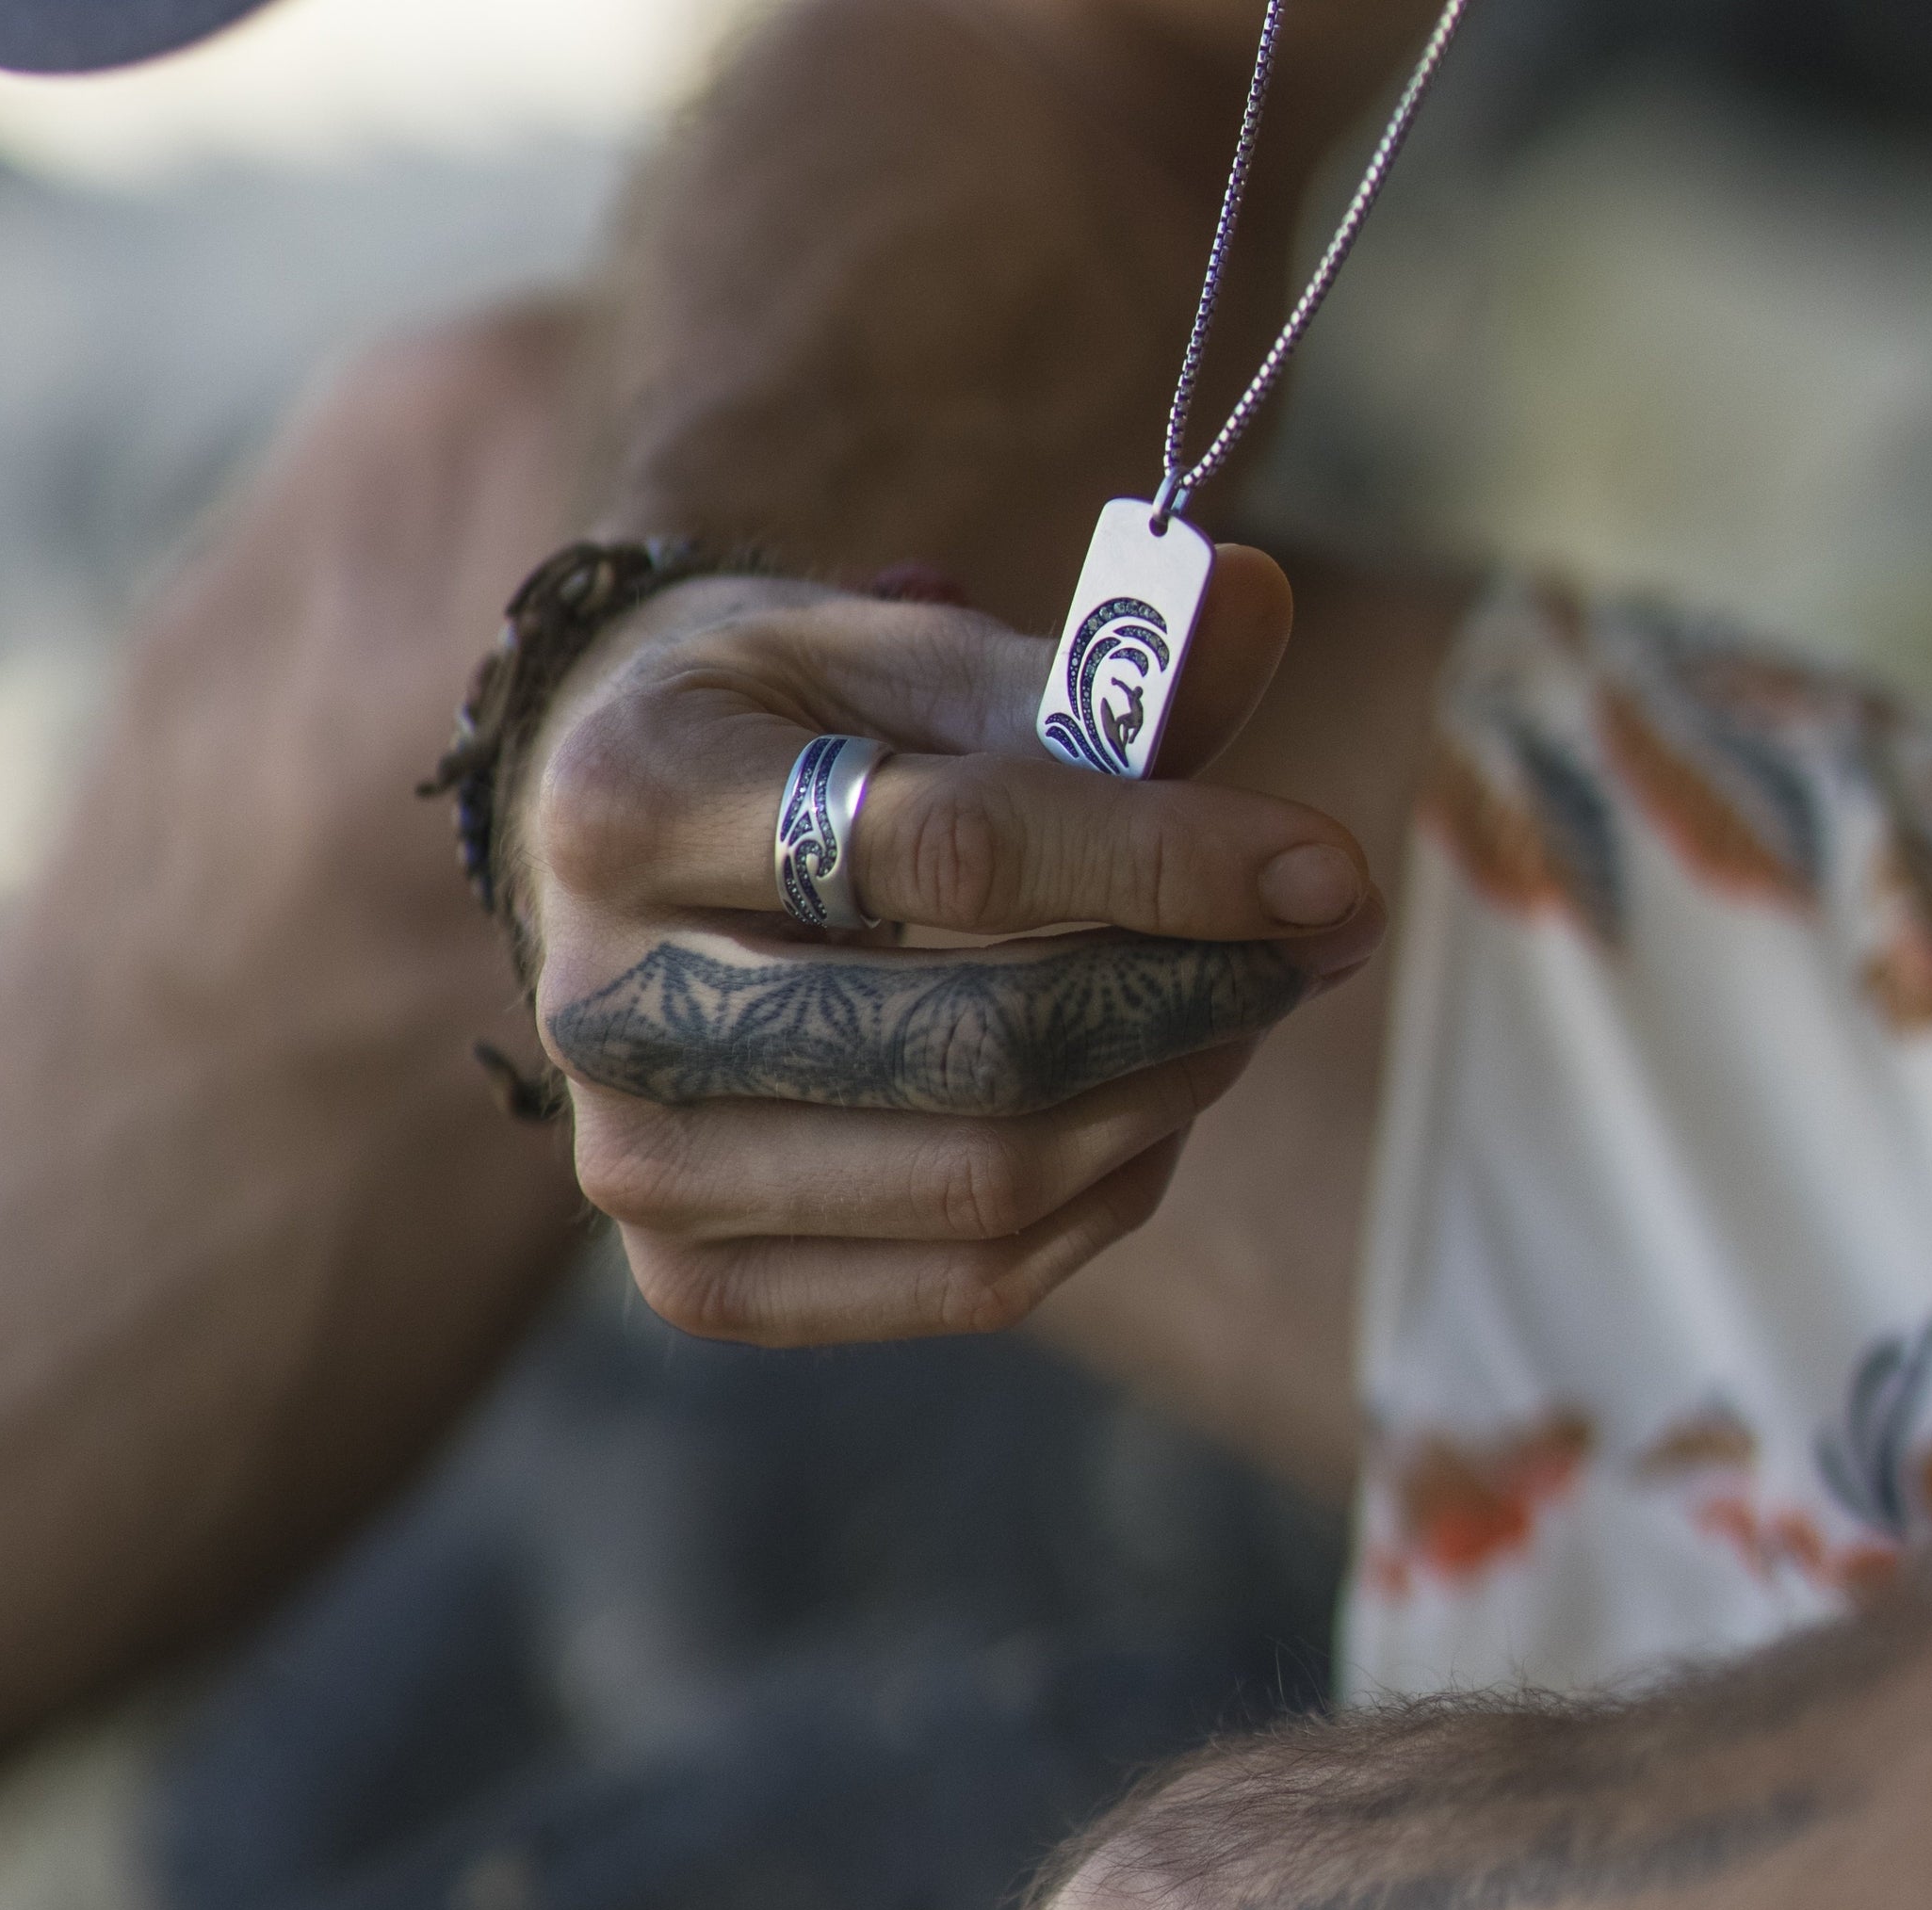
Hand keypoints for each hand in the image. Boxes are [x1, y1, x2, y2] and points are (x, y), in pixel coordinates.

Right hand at [515, 545, 1384, 1345]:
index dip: (1172, 864)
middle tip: (1299, 951)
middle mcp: (600, 1002)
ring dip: (1164, 1101)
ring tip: (1228, 1013)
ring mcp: (635, 1167)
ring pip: (988, 1183)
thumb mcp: (909, 654)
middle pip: (980, 1046)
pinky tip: (1144, 1113)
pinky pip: (970, 1281)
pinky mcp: (693, 1283)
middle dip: (1190, 999)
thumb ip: (1083, 664)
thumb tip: (1263, 603)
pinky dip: (1103, 1203)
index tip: (1331, 869)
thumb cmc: (788, 737)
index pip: (958, 851)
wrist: (614, 869)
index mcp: (633, 801)